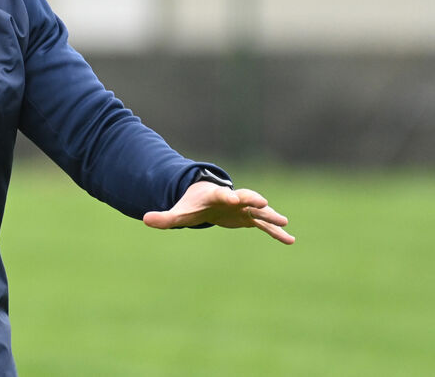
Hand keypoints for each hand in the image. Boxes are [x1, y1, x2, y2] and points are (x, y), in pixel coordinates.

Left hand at [143, 181, 294, 244]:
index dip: (228, 196)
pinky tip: (290, 240)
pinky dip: (275, 231)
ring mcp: (243, 208)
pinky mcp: (249, 217)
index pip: (222, 194)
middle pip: (245, 197)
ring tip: (285, 223)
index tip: (235, 197)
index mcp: (215, 196)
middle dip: (253, 199)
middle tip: (264, 203)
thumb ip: (164, 217)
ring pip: (259, 211)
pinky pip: (264, 225)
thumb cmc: (191, 204)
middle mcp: (232, 199)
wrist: (205, 200)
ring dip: (271, 216)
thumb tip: (145, 219)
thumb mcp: (178, 212)